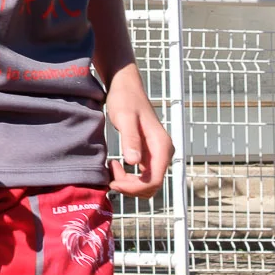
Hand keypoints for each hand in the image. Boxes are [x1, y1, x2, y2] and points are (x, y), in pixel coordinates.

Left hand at [104, 66, 172, 197]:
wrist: (126, 87)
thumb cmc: (125, 99)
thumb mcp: (124, 118)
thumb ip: (130, 139)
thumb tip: (133, 162)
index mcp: (162, 147)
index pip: (153, 181)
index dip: (133, 188)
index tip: (113, 180)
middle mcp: (164, 153)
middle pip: (151, 187)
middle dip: (130, 188)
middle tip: (110, 176)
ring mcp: (157, 155)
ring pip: (147, 184)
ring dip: (129, 184)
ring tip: (111, 168)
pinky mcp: (149, 154)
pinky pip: (142, 176)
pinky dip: (128, 178)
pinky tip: (114, 165)